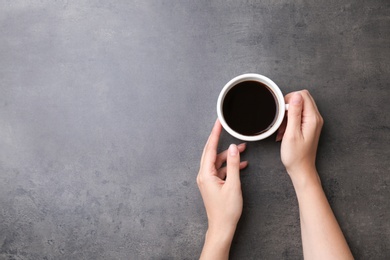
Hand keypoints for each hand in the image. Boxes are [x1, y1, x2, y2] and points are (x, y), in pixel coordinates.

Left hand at [197, 119, 247, 258]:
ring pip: (217, 161)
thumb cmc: (227, 210)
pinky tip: (242, 164)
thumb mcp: (233, 185)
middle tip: (228, 129)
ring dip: (229, 156)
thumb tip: (233, 148)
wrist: (222, 227)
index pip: (209, 148)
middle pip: (211, 152)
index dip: (215, 134)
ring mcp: (207, 180)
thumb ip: (234, 165)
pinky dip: (230, 166)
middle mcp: (204, 175)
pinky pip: (220, 170)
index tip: (218, 122)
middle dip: (221, 141)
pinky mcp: (212, 184)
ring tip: (243, 149)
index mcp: (206, 174)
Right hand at [276, 90, 323, 180]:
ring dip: (288, 114)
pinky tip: (285, 130)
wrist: (301, 169)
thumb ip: (294, 113)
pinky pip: (298, 115)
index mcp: (313, 118)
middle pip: (302, 99)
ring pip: (299, 107)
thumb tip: (296, 96)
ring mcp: (313, 122)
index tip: (282, 111)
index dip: (290, 99)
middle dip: (288, 106)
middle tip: (282, 119)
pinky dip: (289, 120)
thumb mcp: (292, 133)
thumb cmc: (295, 155)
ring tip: (283, 128)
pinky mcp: (308, 126)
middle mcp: (315, 118)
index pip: (303, 95)